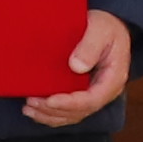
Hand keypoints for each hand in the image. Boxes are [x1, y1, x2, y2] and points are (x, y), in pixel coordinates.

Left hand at [28, 9, 137, 129]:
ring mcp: (94, 95)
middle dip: (54, 110)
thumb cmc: (106, 26)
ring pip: (73, 115)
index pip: (92, 99)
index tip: (50, 100)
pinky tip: (35, 111)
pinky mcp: (84, 94)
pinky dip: (51, 114)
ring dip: (49, 115)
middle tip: (31, 101)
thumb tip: (76, 67)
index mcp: (113, 79)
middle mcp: (105, 92)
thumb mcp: (100, 30)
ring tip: (28, 108)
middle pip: (80, 111)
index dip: (70, 103)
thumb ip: (90, 47)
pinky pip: (69, 111)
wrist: (109, 27)